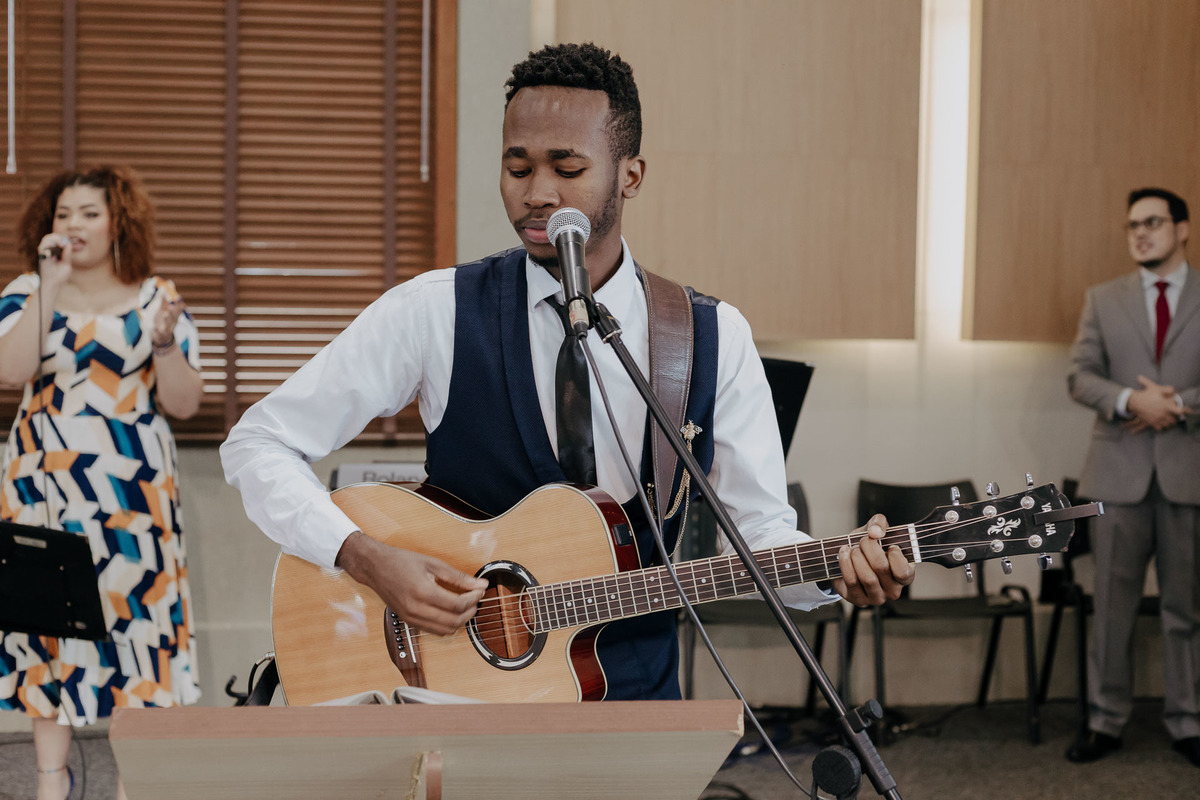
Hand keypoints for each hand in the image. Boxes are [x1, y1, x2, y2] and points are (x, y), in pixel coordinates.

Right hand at [36, 234, 72, 287]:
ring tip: (60, 245)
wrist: (54, 284)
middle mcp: (50, 251)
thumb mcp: (66, 264)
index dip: (63, 238)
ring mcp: (45, 253)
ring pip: (46, 239)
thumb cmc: (60, 275)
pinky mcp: (42, 257)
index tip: (68, 243)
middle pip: (51, 237)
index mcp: (56, 252)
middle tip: (63, 243)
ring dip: (53, 239)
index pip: (57, 240)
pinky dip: (48, 245)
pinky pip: (42, 247)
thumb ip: (67, 254)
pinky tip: (55, 248)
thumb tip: (68, 244)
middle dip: (58, 237)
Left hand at [151, 293, 184, 350]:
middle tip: (170, 305)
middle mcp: (172, 322)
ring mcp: (167, 329)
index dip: (178, 303)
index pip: (177, 309)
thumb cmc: (163, 322)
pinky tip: (154, 328)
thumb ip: (165, 299)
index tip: (178, 296)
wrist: (163, 339)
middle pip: (173, 316)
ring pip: (168, 324)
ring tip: (165, 313)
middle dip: (172, 310)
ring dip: (167, 318)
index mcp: (173, 316)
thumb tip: (169, 283)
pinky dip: (157, 331)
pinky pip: (159, 334)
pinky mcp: (160, 336)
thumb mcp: (164, 310)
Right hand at [336, 532, 488, 634]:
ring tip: (466, 605)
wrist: (375, 567)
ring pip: (445, 630)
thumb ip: (458, 577)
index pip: (458, 605)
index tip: (480, 590)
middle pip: (454, 621)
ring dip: (460, 620)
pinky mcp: (408, 621)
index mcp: (422, 592)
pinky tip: (451, 611)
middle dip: (470, 611)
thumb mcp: (433, 564)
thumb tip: (479, 584)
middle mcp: (415, 609)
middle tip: (476, 598)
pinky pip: (434, 631)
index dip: (474, 599)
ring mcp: (411, 618)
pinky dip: (447, 624)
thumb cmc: (401, 562)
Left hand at [832, 514, 914, 606]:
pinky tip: (844, 553)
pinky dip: (845, 563)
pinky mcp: (858, 599)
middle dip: (869, 548)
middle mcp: (893, 590)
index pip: (904, 572)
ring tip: (853, 548)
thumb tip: (875, 531)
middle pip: (881, 568)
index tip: (889, 545)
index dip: (895, 556)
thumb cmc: (869, 547)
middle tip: (863, 540)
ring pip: (867, 577)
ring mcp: (876, 597)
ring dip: (857, 557)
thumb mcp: (876, 530)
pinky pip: (852, 581)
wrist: (848, 557)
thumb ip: (880, 524)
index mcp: (905, 576)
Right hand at [1126, 375, 1188, 430]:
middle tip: (1173, 414)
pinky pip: (1161, 428)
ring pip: (1168, 424)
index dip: (1182, 411)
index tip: (1180, 409)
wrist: (1134, 402)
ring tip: (1168, 419)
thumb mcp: (1156, 388)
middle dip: (1174, 417)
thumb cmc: (1146, 394)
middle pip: (1174, 420)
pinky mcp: (1152, 423)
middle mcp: (1163, 413)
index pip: (1179, 411)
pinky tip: (1161, 422)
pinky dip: (1162, 426)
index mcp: (1166, 405)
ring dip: (1169, 422)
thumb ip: (1167, 389)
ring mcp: (1158, 419)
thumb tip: (1174, 390)